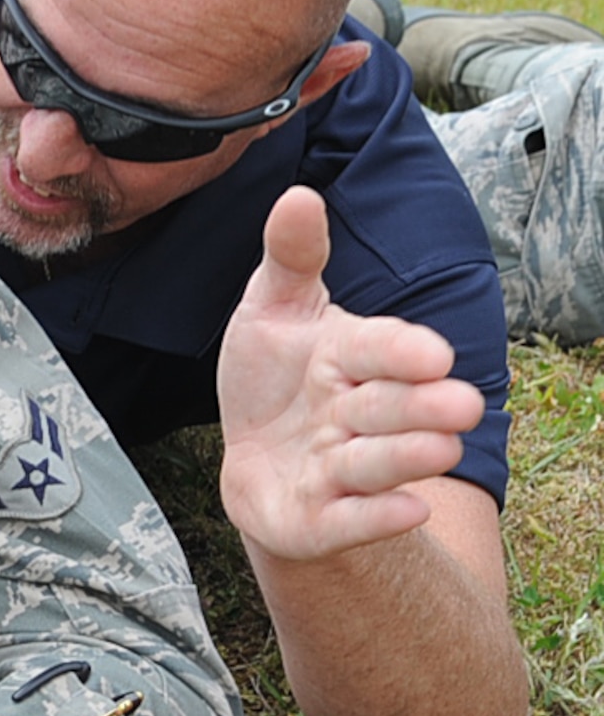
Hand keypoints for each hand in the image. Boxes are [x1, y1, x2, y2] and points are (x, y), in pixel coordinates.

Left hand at [217, 186, 484, 560]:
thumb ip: (290, 259)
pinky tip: (410, 511)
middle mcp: (351, 414)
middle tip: (460, 405)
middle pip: (388, 408)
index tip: (431, 353)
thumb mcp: (271, 311)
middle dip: (420, 406)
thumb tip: (297, 196)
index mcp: (347, 357)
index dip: (401, 351)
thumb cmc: (272, 377)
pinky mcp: (315, 519)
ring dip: (405, 456)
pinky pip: (346, 519)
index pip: (378, 348)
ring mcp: (336, 469)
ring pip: (372, 463)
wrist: (255, 457)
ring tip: (439, 449)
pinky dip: (375, 517)